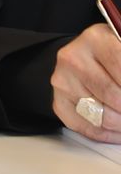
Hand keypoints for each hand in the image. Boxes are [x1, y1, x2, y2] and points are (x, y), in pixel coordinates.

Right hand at [52, 24, 120, 141]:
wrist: (84, 57)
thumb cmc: (114, 55)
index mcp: (96, 38)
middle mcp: (73, 58)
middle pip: (114, 96)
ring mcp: (62, 81)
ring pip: (101, 116)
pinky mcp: (58, 101)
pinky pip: (87, 128)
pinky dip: (109, 135)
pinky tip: (120, 130)